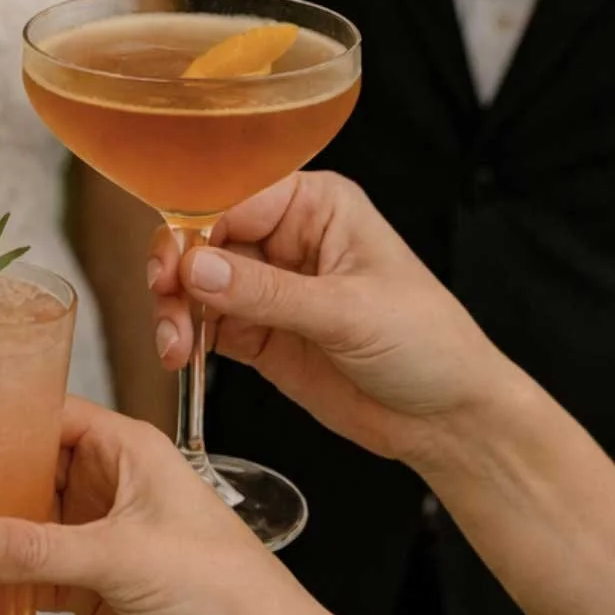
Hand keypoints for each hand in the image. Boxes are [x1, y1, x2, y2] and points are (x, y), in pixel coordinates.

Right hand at [0, 397, 324, 614]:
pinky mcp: (95, 587)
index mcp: (128, 449)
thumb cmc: (231, 586)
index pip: (50, 412)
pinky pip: (33, 575)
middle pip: (29, 469)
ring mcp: (101, 538)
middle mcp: (112, 485)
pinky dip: (0, 581)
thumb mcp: (122, 555)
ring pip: (27, 525)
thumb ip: (33, 549)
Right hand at [148, 172, 511, 465]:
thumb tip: (198, 267)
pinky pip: (207, 325)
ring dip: (175, 309)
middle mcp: (289, 239)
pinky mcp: (261, 335)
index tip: (172, 264)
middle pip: (205, 237)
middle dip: (177, 270)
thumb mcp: (348, 312)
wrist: (448, 418)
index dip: (194, 225)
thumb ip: (268, 292)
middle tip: (167, 304)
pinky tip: (183, 357)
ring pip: (197, 283)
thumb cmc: (428, 343)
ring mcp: (271, 289)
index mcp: (317, 206)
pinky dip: (186, 338)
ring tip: (176, 345)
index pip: (235, 196)